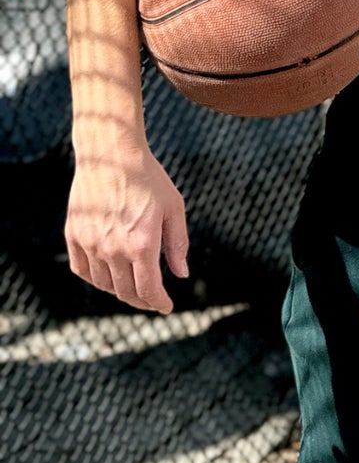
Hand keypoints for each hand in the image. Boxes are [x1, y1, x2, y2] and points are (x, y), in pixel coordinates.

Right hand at [65, 140, 189, 314]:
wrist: (111, 155)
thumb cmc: (149, 179)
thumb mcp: (175, 208)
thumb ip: (177, 244)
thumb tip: (181, 275)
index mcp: (142, 244)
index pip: (148, 289)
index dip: (158, 303)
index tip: (166, 307)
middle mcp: (113, 248)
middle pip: (126, 291)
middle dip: (142, 300)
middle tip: (153, 300)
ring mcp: (90, 243)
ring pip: (104, 284)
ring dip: (120, 291)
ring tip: (134, 287)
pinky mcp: (74, 235)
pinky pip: (82, 270)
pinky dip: (96, 278)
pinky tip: (109, 275)